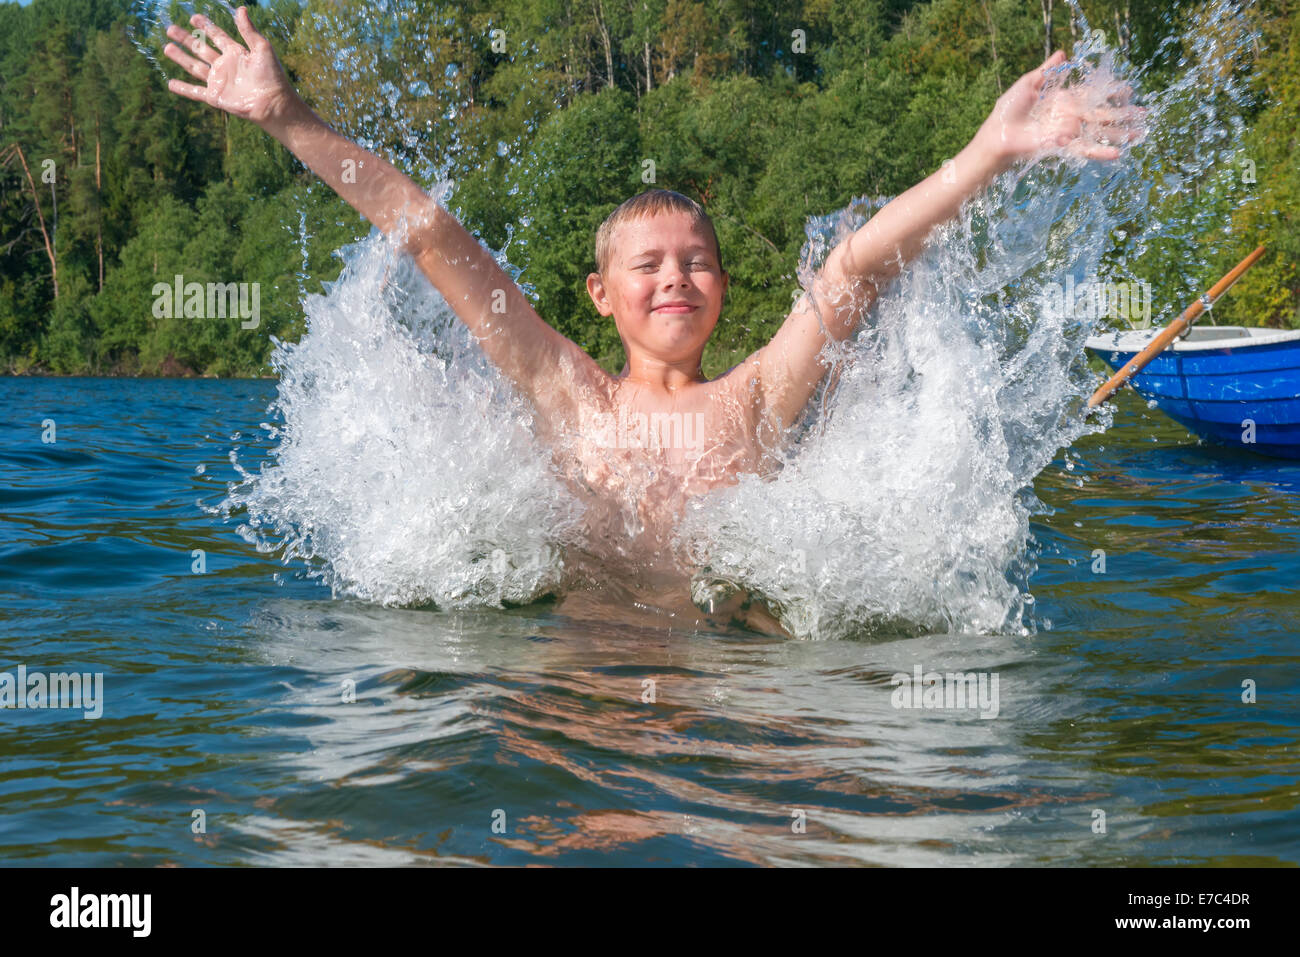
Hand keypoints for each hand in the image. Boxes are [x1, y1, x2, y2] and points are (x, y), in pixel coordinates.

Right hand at [163, 7, 297, 126]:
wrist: (273, 103)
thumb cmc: (272, 76)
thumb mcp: (262, 48)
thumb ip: (249, 30)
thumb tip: (241, 9)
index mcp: (236, 53)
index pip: (217, 36)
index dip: (205, 26)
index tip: (193, 17)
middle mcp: (225, 66)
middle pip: (200, 49)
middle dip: (186, 39)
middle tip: (170, 29)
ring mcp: (219, 81)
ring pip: (194, 67)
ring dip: (181, 58)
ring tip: (166, 48)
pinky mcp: (216, 97)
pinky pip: (195, 92)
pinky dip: (183, 89)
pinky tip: (170, 84)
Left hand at [977, 50, 1145, 167]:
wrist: (997, 134)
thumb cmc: (1009, 110)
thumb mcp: (1028, 84)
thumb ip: (1047, 71)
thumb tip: (1063, 54)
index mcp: (1064, 101)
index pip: (1093, 95)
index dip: (1110, 92)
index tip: (1128, 90)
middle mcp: (1070, 117)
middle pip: (1102, 115)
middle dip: (1123, 115)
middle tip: (1144, 114)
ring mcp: (1068, 132)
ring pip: (1098, 133)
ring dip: (1119, 135)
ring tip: (1139, 135)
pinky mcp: (1063, 146)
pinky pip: (1085, 150)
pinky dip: (1100, 152)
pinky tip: (1117, 154)